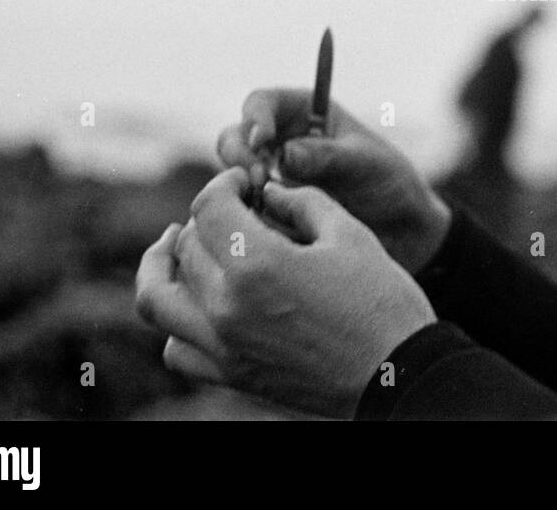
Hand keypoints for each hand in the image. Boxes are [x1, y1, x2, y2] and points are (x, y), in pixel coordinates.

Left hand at [135, 166, 435, 418]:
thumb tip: (269, 192)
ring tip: (177, 245)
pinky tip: (198, 301)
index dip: (225, 183)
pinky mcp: (230, 374)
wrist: (398, 374)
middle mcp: (226, 306)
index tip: (245, 182)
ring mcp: (222, 345)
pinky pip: (176, 347)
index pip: (209, 206)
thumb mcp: (350, 233)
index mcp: (257, 264)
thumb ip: (302, 201)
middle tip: (238, 211)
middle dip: (210, 216)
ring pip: (158, 296)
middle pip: (188, 244)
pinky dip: (177, 320)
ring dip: (164, 264)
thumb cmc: (382, 300)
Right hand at [217, 89, 450, 273]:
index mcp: (306, 113)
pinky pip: (243, 206)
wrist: (400, 231)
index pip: (263, 102)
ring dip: (240, 184)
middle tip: (260, 178)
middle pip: (236, 135)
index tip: (262, 140)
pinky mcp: (270, 208)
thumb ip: (328, 156)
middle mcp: (282, 140)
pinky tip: (267, 223)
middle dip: (241, 153)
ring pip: (233, 171)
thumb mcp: (366, 164)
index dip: (256, 117)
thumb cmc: (389, 184)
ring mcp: (272, 175)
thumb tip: (285, 154)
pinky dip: (247, 212)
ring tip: (265, 201)